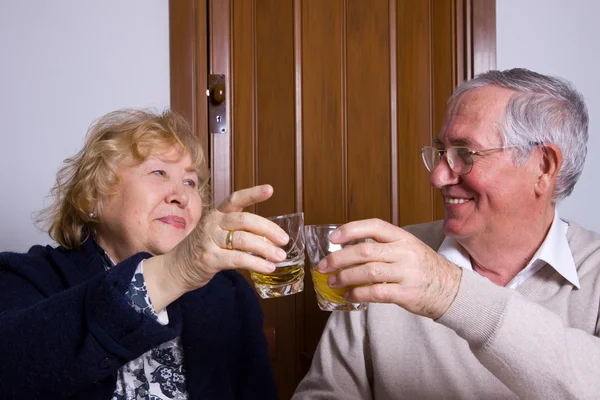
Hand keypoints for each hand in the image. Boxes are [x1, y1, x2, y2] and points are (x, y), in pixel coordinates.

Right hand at [145, 185, 288, 309]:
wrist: (177, 268)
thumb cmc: (204, 248)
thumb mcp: (219, 232)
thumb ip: (241, 231)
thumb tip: (272, 237)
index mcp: (218, 213)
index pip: (236, 198)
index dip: (253, 193)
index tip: (270, 190)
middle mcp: (213, 223)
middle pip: (245, 220)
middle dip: (268, 229)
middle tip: (284, 240)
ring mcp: (210, 241)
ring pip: (243, 240)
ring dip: (266, 249)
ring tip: (280, 256)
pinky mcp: (209, 259)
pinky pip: (238, 259)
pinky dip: (256, 264)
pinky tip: (268, 268)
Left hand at [318, 218, 461, 319]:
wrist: (451, 290)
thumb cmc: (423, 268)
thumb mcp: (408, 248)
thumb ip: (382, 245)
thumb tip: (346, 248)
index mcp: (403, 237)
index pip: (374, 226)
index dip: (350, 230)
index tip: (333, 238)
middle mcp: (405, 252)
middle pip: (364, 252)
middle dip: (338, 259)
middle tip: (323, 266)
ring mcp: (407, 273)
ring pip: (367, 272)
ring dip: (344, 277)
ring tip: (332, 281)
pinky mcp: (406, 293)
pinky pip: (376, 293)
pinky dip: (358, 294)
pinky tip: (349, 295)